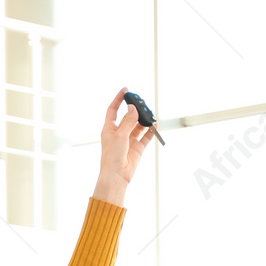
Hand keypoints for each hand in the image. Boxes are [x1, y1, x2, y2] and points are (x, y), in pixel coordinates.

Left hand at [93, 87, 157, 204]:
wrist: (117, 176)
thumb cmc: (112, 157)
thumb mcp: (120, 136)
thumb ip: (128, 121)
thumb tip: (133, 107)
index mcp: (109, 129)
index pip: (113, 110)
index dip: (118, 99)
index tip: (126, 89)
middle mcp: (119, 133)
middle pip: (128, 116)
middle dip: (135, 109)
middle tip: (142, 103)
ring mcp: (129, 140)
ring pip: (138, 126)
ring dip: (145, 120)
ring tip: (150, 114)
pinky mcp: (138, 148)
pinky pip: (146, 136)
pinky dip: (151, 131)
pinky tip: (156, 125)